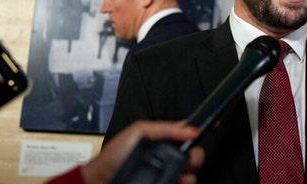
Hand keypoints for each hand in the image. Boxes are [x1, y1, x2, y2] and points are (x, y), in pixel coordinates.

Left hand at [81, 120, 202, 183]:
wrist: (102, 180)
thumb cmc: (114, 156)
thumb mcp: (139, 131)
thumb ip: (165, 128)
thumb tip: (189, 129)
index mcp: (161, 140)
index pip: (186, 134)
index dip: (195, 134)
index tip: (204, 132)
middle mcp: (165, 157)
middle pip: (192, 155)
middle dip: (195, 157)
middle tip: (189, 160)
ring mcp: (165, 174)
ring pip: (190, 173)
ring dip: (191, 173)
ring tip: (183, 175)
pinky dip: (185, 183)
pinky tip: (180, 182)